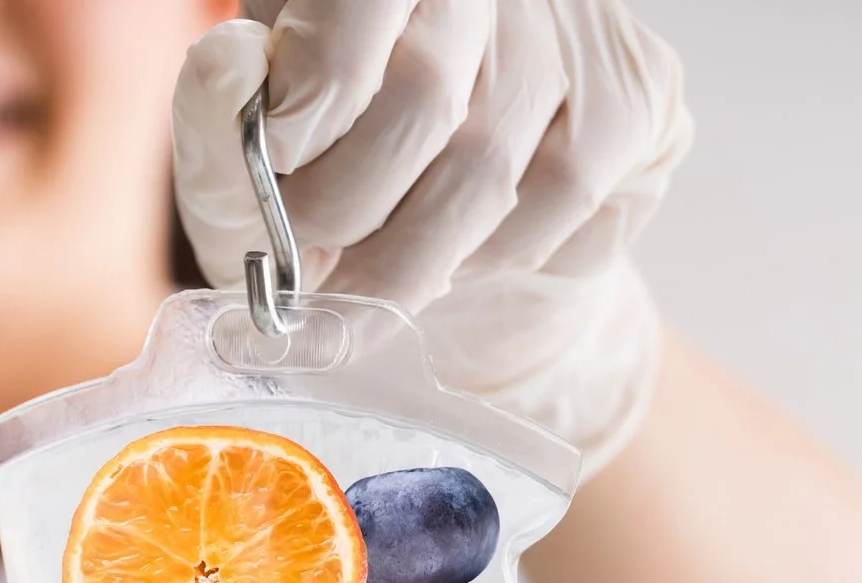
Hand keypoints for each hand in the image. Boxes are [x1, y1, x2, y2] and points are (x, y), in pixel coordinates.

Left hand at [173, 0, 691, 471]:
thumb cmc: (337, 176)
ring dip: (411, 261)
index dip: (305, 101)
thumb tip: (234, 72)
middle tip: (304, 264)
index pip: (358, 6)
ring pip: (489, 171)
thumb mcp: (247, 147)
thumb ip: (219, 115)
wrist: (460, 237)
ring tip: (369, 277)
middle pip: (422, 103)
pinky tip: (465, 252)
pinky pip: (562, 207)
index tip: (273, 166)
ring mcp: (582, 29)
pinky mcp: (642, 99)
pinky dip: (493, 258)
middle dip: (343, 211)